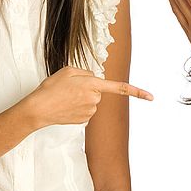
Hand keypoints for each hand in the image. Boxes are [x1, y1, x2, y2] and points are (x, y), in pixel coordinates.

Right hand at [22, 66, 152, 128]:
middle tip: (69, 88)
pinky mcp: (84, 120)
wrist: (38, 109)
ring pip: (92, 100)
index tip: (151, 97)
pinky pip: (86, 109)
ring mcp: (90, 111)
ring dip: (82, 98)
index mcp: (92, 84)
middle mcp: (94, 99)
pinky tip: (66, 106)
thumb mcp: (68, 70)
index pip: (119, 87)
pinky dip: (78, 107)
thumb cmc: (51, 88)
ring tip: (65, 97)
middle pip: (98, 90)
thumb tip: (95, 79)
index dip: (137, 92)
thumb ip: (86, 72)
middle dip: (88, 88)